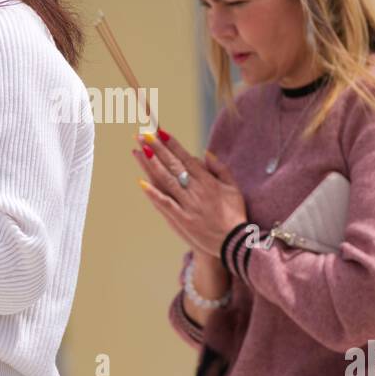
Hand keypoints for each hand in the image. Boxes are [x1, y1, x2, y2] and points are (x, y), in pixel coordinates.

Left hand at [132, 127, 246, 257]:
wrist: (235, 243)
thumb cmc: (235, 215)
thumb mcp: (233, 188)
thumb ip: (220, 169)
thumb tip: (205, 153)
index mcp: (208, 181)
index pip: (186, 158)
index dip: (172, 144)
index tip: (160, 132)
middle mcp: (197, 190)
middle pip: (173, 165)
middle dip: (157, 149)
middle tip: (143, 135)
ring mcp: (189, 205)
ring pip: (167, 180)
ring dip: (152, 165)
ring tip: (139, 151)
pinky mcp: (183, 220)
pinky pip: (166, 204)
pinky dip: (153, 194)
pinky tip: (141, 183)